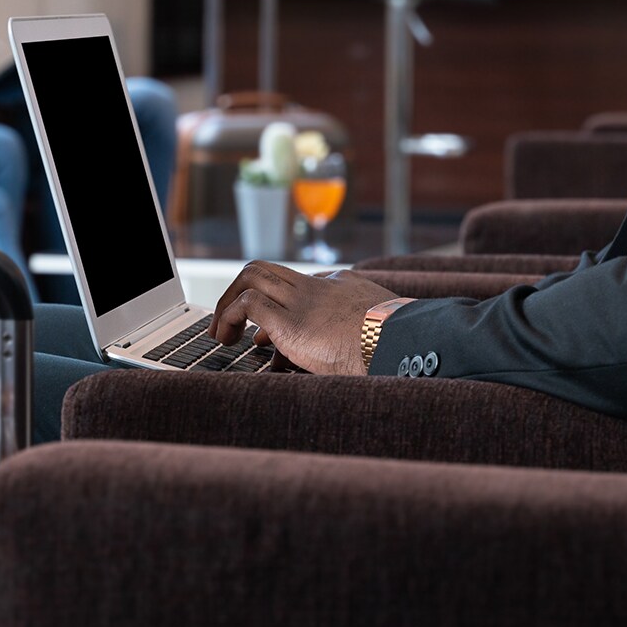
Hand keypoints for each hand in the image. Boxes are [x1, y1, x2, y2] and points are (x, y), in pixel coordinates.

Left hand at [209, 262, 395, 375]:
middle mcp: (319, 286)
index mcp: (343, 287)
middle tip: (230, 324)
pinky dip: (230, 317)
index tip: (263, 335)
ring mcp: (303, 300)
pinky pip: (247, 305)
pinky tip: (229, 340)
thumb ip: (368, 333)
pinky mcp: (290, 321)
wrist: (405, 344)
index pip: (298, 284)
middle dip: (239, 290)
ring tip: (221, 335)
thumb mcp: (386, 331)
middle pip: (266, 269)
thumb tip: (364, 356)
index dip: (275, 306)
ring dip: (227, 303)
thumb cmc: (402, 347)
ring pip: (251, 276)